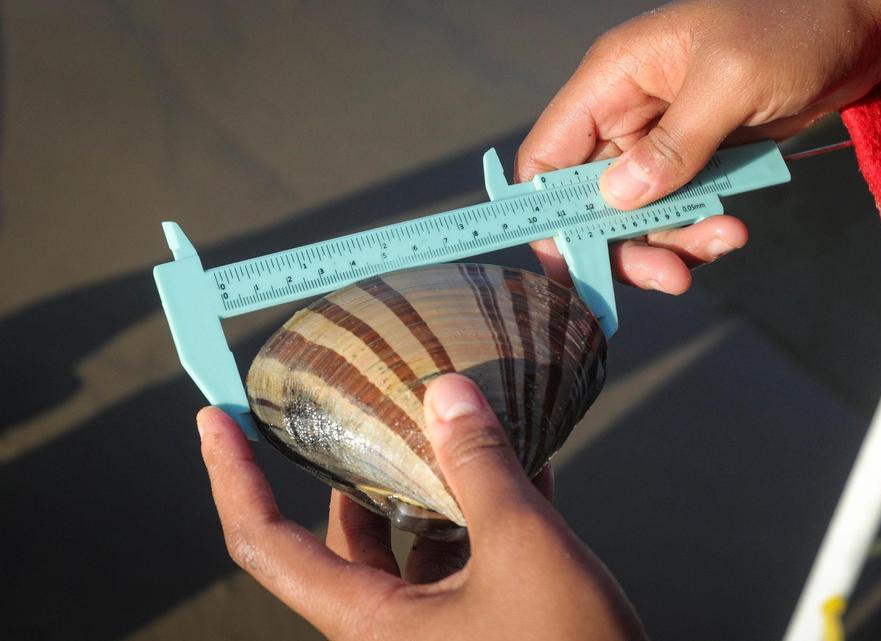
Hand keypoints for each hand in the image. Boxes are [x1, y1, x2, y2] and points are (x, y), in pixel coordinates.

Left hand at [198, 374, 644, 640]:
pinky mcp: (481, 625)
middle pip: (345, 535)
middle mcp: (390, 627)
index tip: (216, 419)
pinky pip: (463, 559)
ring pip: (410, 543)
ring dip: (431, 482)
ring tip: (452, 422)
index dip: (232, 477)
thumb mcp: (525, 550)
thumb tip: (446, 394)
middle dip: (353, 465)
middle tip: (360, 402)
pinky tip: (522, 464)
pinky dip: (481, 511)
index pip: (267, 543)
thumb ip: (481, 469)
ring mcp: (436, 628)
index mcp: (370, 621)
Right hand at [518, 0, 880, 293]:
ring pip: (638, 217)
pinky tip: (732, 230)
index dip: (548, 213)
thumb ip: (677, 142)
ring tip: (724, 240)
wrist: (858, 27)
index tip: (576, 262)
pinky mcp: (698, 160)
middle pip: (591, 201)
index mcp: (614, 78)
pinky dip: (700, 231)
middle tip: (669, 277)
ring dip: (673, 244)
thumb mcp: (733, 79)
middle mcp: (627, 113)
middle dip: (625, 245)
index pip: (547, 155)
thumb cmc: (795, 27)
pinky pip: (680, 213)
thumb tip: (621, 199)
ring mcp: (663, 140)